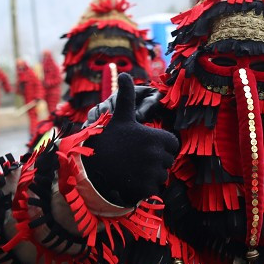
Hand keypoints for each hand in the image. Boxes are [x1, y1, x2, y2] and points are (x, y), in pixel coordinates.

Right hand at [81, 74, 178, 206]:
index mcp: (157, 138)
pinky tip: (131, 180)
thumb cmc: (108, 139)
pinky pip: (154, 189)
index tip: (145, 145)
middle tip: (136, 158)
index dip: (161, 145)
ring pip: (161, 176)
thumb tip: (124, 74)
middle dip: (156, 161)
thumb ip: (127, 96)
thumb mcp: (120, 117)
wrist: (91, 167)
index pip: (173, 144)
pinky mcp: (146, 189)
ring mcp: (152, 174)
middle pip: (167, 161)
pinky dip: (144, 188)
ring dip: (150, 175)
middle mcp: (158, 156)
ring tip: (132, 168)